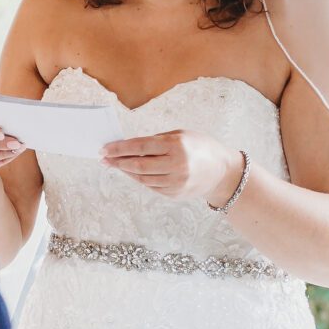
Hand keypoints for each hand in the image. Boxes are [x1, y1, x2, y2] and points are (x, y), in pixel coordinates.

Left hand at [102, 130, 241, 203]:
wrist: (223, 171)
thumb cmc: (200, 147)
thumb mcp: (181, 135)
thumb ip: (156, 141)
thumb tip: (128, 147)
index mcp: (176, 145)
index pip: (140, 147)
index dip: (119, 148)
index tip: (105, 149)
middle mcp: (176, 165)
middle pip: (138, 165)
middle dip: (118, 162)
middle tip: (105, 159)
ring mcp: (176, 182)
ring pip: (142, 178)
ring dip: (127, 172)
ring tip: (117, 165)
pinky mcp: (175, 194)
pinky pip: (151, 186)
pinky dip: (140, 179)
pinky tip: (133, 173)